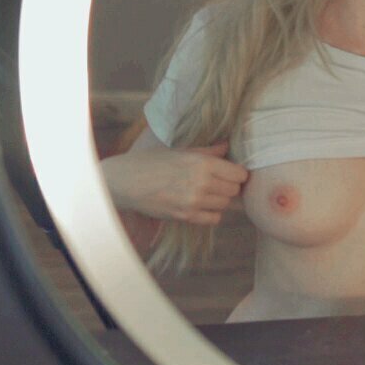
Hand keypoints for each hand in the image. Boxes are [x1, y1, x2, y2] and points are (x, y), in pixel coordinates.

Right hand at [102, 142, 249, 225]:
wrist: (124, 182)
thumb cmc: (150, 162)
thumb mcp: (180, 151)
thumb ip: (208, 151)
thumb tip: (228, 146)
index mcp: (202, 163)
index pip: (240, 174)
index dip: (237, 174)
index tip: (230, 173)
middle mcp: (202, 183)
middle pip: (234, 190)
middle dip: (228, 186)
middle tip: (216, 183)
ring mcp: (194, 202)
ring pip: (225, 204)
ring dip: (219, 200)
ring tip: (204, 193)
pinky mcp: (185, 216)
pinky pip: (214, 219)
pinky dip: (211, 213)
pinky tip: (200, 205)